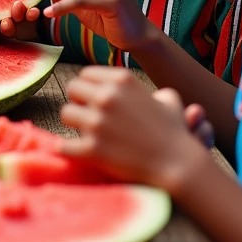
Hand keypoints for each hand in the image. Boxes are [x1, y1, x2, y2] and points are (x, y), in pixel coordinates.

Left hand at [60, 66, 203, 191]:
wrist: (178, 166)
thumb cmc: (175, 134)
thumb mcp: (169, 102)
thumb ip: (156, 93)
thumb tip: (155, 96)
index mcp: (122, 80)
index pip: (86, 74)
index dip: (89, 88)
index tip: (95, 100)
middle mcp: (107, 96)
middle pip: (72, 89)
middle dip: (79, 102)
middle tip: (88, 116)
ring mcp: (98, 122)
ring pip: (66, 114)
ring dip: (74, 124)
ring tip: (85, 133)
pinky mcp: (92, 148)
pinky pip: (63, 145)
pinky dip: (66, 149)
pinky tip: (74, 151)